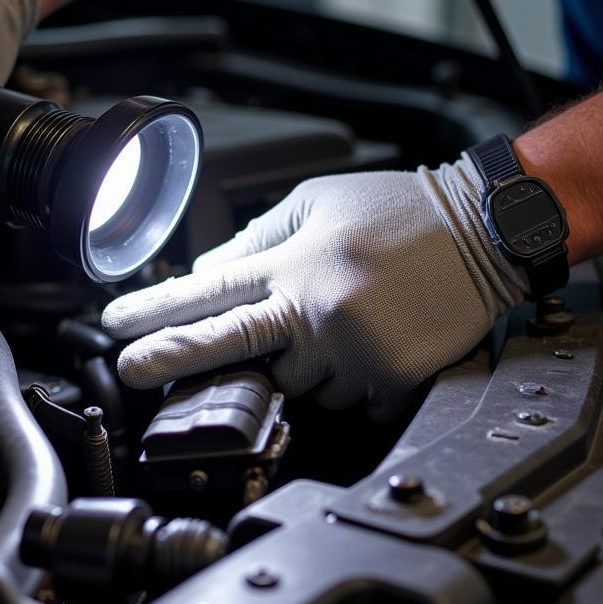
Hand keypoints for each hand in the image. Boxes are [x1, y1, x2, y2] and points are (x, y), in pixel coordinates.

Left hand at [102, 157, 528, 416]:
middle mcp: (315, 308)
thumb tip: (209, 274)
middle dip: (169, 360)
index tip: (115, 325)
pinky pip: (345, 399)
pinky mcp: (387, 379)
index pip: (207, 291)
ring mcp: (352, 349)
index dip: (154, 311)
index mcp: (293, 262)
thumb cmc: (400, 211)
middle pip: (227, 345)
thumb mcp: (316, 204)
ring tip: (340, 320)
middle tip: (128, 371)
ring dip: (299, 364)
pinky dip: (345, 379)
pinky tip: (370, 340)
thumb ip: (256, 241)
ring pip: (293, 384)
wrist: (487, 229)